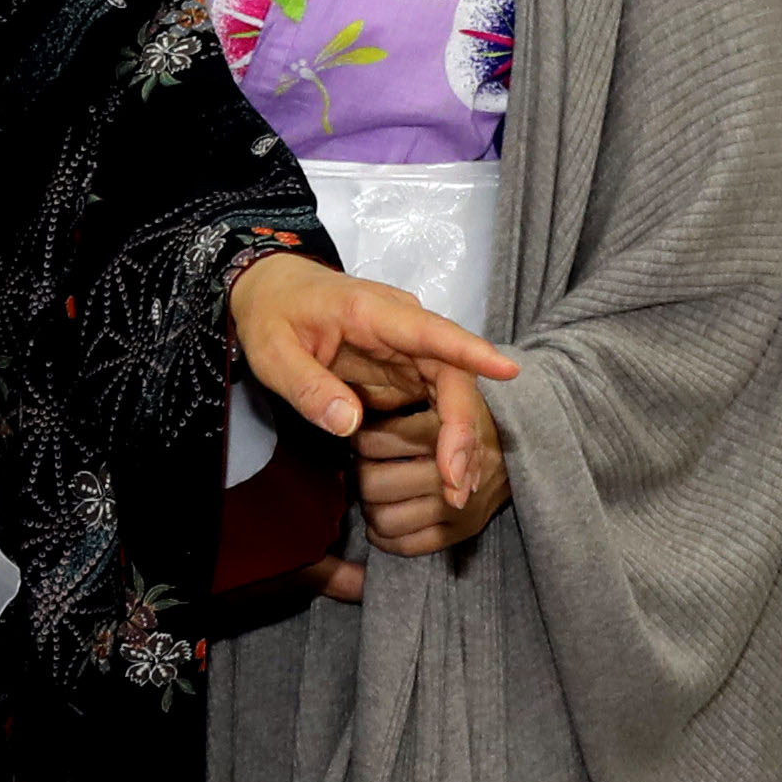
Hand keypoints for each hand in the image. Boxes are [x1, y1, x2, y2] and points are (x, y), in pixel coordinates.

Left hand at [233, 250, 519, 505]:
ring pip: (450, 391)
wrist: (272, 290)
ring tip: (456, 491)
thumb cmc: (272, 315)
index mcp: (372, 313)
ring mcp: (407, 349)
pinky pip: (436, 402)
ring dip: (458, 440)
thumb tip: (349, 425)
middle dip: (461, 428)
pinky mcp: (404, 369)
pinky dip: (444, 438)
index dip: (470, 352)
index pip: (431, 331)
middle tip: (457, 482)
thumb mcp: (273, 352)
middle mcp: (402, 328)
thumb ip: (308, 386)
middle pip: (451, 373)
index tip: (509, 370)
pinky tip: (446, 474)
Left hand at [352, 378, 505, 562]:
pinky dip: (383, 535)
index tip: (364, 434)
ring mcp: (459, 508)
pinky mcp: (462, 533)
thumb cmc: (470, 412)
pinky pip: (406, 545)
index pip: (375, 442)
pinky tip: (380, 519)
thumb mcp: (447, 387)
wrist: (524, 448)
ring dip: (369, 506)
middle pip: (373, 484)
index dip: (361, 439)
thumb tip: (349, 413)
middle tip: (363, 463)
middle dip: (359, 473)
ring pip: (384, 518)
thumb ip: (403, 392)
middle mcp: (453, 472)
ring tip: (373, 487)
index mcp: (446, 427)